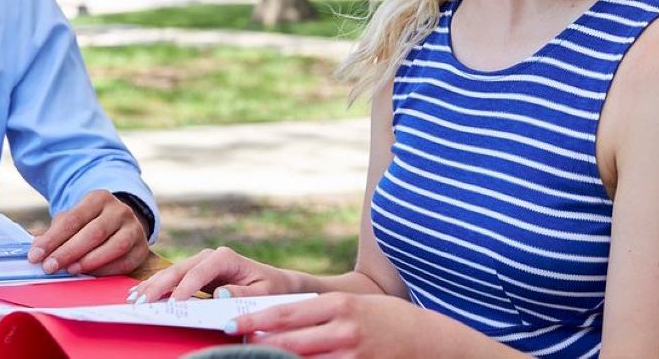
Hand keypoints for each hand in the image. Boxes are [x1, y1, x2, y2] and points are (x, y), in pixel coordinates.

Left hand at [26, 190, 149, 275]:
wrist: (121, 223)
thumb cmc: (89, 223)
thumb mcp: (73, 220)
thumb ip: (55, 233)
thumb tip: (35, 249)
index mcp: (99, 198)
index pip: (73, 219)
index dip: (53, 239)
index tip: (35, 255)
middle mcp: (120, 210)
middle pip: (94, 232)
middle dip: (69, 251)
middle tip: (49, 267)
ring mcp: (134, 228)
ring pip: (115, 246)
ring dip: (90, 261)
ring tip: (70, 270)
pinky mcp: (142, 248)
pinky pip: (126, 262)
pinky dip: (107, 270)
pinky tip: (91, 275)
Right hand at [130, 246, 294, 302]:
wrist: (274, 281)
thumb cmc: (269, 287)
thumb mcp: (262, 292)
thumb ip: (241, 292)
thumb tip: (219, 294)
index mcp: (225, 257)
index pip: (199, 272)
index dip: (185, 287)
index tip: (173, 302)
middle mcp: (210, 256)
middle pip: (180, 269)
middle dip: (160, 285)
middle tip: (143, 301)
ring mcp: (200, 262)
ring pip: (172, 272)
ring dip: (153, 285)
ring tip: (135, 297)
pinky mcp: (195, 272)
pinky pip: (173, 278)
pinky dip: (157, 285)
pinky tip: (141, 291)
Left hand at [230, 292, 425, 358]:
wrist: (427, 339)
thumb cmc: (384, 317)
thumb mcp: (352, 303)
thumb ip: (318, 311)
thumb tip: (277, 319)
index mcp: (338, 304)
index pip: (285, 312)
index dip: (254, 320)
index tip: (230, 323)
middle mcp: (342, 329)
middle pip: (288, 340)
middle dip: (258, 343)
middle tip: (236, 342)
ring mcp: (350, 354)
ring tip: (258, 356)